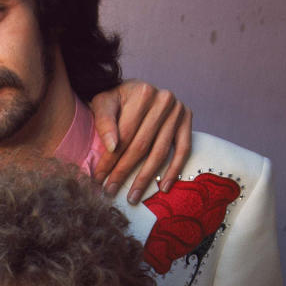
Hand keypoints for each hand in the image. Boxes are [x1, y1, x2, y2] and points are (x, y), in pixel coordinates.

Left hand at [90, 80, 192, 203]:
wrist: (135, 89)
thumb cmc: (116, 99)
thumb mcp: (103, 103)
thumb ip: (104, 122)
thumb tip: (112, 147)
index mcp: (142, 93)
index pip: (124, 135)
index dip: (110, 159)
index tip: (98, 179)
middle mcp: (164, 99)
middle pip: (141, 145)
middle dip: (123, 171)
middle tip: (110, 191)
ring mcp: (178, 110)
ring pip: (160, 152)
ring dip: (146, 178)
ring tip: (133, 197)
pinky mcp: (187, 119)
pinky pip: (183, 150)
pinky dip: (174, 170)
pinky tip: (163, 188)